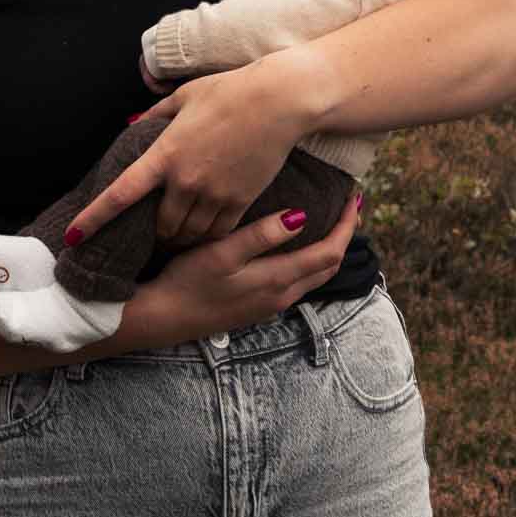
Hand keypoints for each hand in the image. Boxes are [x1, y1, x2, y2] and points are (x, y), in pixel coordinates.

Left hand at [68, 54, 319, 246]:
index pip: (120, 195)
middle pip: (160, 226)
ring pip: (188, 234)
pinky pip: (217, 233)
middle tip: (153, 229)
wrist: (279, 101)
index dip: (93, 218)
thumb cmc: (230, 91)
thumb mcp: (184, 96)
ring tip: (179, 232)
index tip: (74, 236)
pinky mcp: (241, 201)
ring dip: (180, 237)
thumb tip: (133, 124)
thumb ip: (155, 116)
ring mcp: (215, 194)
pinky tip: (207, 230)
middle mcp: (186, 180)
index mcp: (165, 154)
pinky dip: (208, 236)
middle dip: (154, 232)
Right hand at [130, 201, 358, 344]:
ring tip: (326, 220)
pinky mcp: (258, 306)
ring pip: (314, 275)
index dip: (347, 225)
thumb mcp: (221, 253)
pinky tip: (295, 244)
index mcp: (278, 280)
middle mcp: (282, 295)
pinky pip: (297, 282)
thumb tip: (301, 216)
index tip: (352, 197)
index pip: (331, 252)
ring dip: (327, 248)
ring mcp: (271, 304)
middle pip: (328, 265)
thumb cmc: (187, 282)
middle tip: (345, 205)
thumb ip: (261, 235)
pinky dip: (308, 260)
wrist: (162, 319)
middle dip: (343, 235)